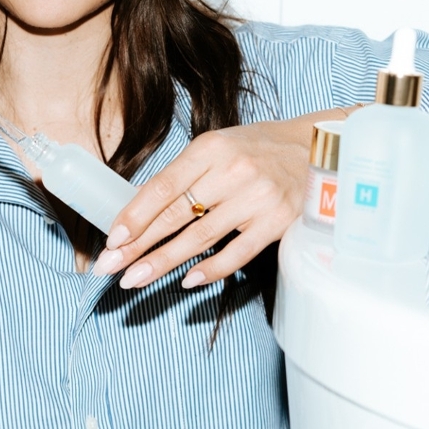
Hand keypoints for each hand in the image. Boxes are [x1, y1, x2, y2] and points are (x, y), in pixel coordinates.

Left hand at [91, 110, 346, 289]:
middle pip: (176, 215)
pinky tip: (186, 281)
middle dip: (138, 245)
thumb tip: (139, 211)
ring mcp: (257, 199)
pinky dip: (211, 270)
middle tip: (110, 267)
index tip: (112, 239)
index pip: (163, 187)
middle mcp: (233, 172)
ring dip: (163, 262)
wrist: (318, 148)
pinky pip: (238, 253)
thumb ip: (184, 174)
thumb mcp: (217, 147)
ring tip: (134, 279)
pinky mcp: (278, 223)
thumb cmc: (258, 149)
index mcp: (211, 149)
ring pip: (200, 238)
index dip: (135, 215)